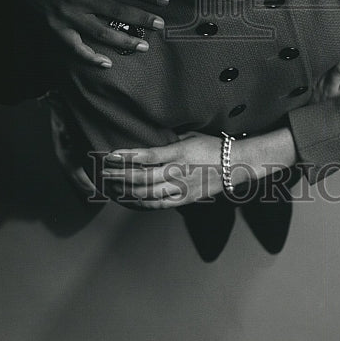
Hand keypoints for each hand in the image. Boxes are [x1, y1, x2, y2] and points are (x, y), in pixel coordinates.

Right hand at [6, 0, 168, 67]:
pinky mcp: (54, 28)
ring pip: (101, 32)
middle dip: (142, 18)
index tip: (164, 0)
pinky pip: (74, 47)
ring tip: (144, 46)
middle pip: (117, 10)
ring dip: (124, 40)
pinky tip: (106, 63)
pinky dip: (90, 57)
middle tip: (161, 25)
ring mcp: (67, 15)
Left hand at [99, 132, 223, 208]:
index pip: (146, 156)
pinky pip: (158, 205)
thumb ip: (168, 140)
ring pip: (147, 194)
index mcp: (178, 153)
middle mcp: (178, 172)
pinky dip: (141, 203)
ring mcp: (181, 188)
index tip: (110, 155)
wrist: (235, 165)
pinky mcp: (185, 199)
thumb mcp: (190, 136)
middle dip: (119, 175)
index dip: (126, 157)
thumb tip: (149, 138)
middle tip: (104, 172)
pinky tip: (129, 199)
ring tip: (112, 186)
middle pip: (142, 178)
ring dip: (126, 190)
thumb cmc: (212, 146)